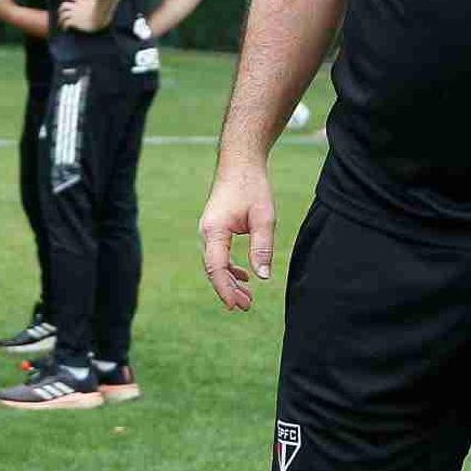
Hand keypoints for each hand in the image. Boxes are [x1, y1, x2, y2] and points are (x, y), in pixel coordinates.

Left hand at [56, 0, 103, 31]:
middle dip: (61, 9)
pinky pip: (66, 23)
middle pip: (64, 5)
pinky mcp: (75, 21)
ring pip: (63, 14)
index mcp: (83, 1)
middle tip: (60, 13)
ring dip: (61, 19)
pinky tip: (65, 29)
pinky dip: (64, 26)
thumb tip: (108, 2)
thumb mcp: (101, 2)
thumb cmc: (105, 9)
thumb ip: (100, 2)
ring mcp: (75, 14)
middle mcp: (77, 6)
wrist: (101, 15)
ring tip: (61, 23)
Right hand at [198, 162, 277, 310]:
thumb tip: (263, 277)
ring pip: (215, 264)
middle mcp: (206, 233)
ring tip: (247, 298)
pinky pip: (218, 255)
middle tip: (247, 307)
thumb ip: (262, 247)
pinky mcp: (215, 230)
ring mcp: (208, 231)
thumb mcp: (264, 218)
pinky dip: (229, 269)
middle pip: (213, 270)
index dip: (225, 289)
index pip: (216, 268)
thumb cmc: (252, 187)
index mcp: (215, 231)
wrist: (240, 164)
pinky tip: (244, 276)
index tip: (235, 306)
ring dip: (229, 281)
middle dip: (228, 290)